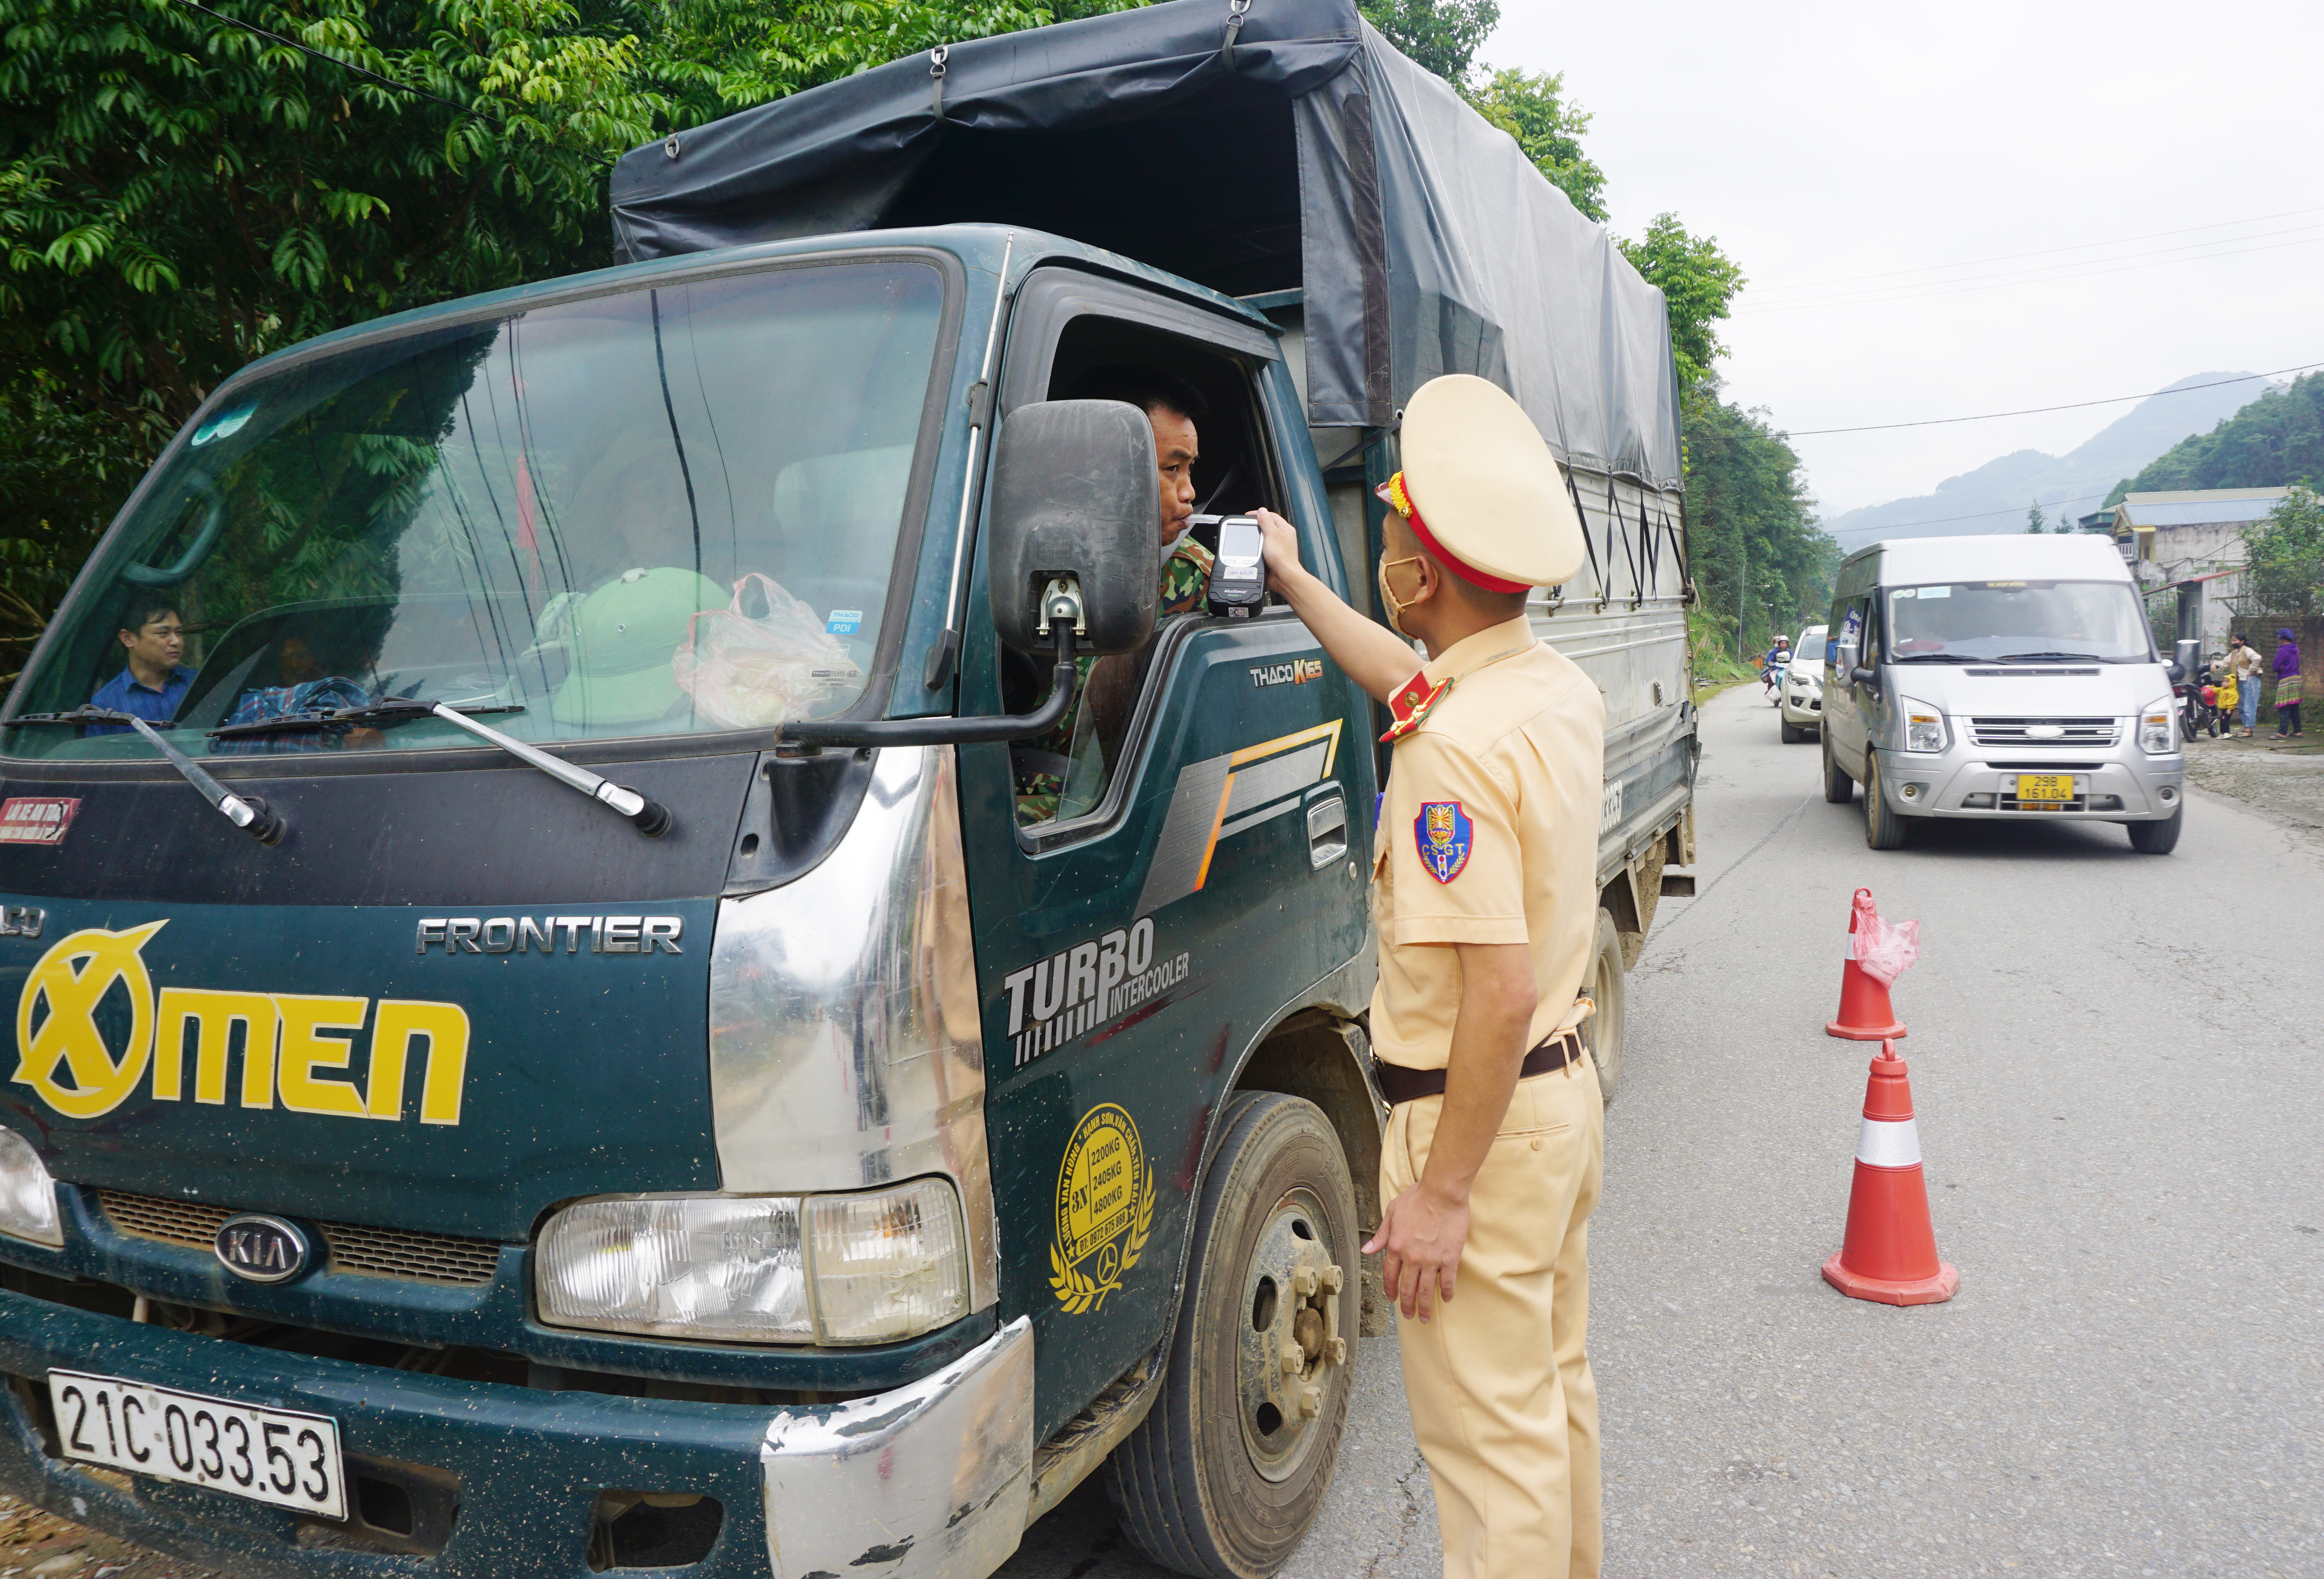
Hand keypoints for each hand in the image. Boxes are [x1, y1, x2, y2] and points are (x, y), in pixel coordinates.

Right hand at [1253, 508, 1302, 594]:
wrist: (1283, 576)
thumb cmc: (1282, 557)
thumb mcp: (1271, 534)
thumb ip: (1266, 521)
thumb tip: (1261, 511)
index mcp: (1285, 529)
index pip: (1271, 515)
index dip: (1259, 514)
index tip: (1249, 516)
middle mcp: (1283, 537)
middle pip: (1267, 526)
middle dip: (1257, 526)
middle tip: (1248, 526)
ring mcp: (1278, 547)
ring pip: (1264, 538)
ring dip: (1257, 538)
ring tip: (1252, 538)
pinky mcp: (1273, 556)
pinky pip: (1263, 548)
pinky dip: (1257, 548)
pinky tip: (1254, 549)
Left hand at [1363, 1178, 1469, 1321]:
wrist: (1442, 1193)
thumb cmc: (1417, 1198)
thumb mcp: (1392, 1213)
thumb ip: (1381, 1235)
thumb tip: (1367, 1249)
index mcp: (1396, 1246)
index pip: (1390, 1275)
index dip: (1390, 1289)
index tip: (1391, 1298)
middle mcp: (1412, 1257)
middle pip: (1407, 1288)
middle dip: (1407, 1305)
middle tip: (1409, 1315)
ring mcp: (1431, 1260)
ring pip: (1426, 1290)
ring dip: (1425, 1306)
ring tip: (1425, 1317)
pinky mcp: (1449, 1258)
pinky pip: (1447, 1281)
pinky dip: (1447, 1292)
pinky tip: (1447, 1298)